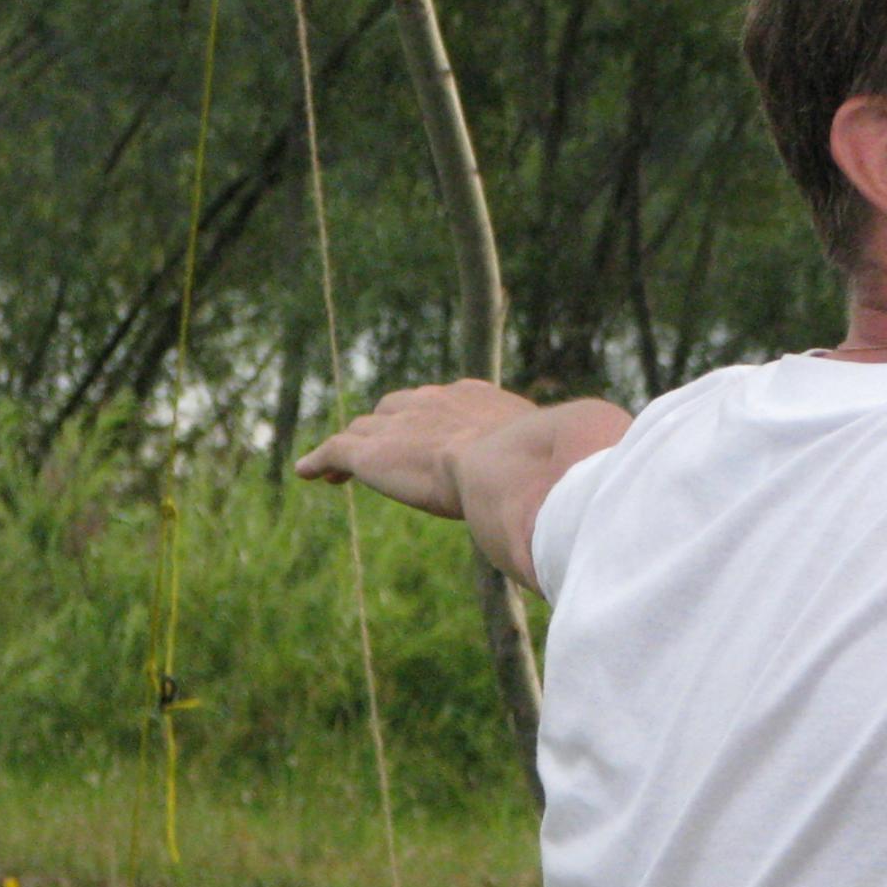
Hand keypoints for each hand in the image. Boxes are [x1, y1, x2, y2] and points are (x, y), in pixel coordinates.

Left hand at [296, 380, 539, 518]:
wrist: (515, 465)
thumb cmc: (545, 466)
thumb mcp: (552, 457)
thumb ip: (549, 463)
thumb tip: (579, 488)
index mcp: (475, 397)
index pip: (442, 401)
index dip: (431, 419)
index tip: (429, 435)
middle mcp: (432, 401)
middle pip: (396, 407)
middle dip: (388, 426)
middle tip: (385, 449)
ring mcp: (398, 424)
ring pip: (364, 430)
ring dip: (355, 446)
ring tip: (339, 467)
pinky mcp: (371, 452)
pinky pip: (335, 451)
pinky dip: (319, 460)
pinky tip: (307, 472)